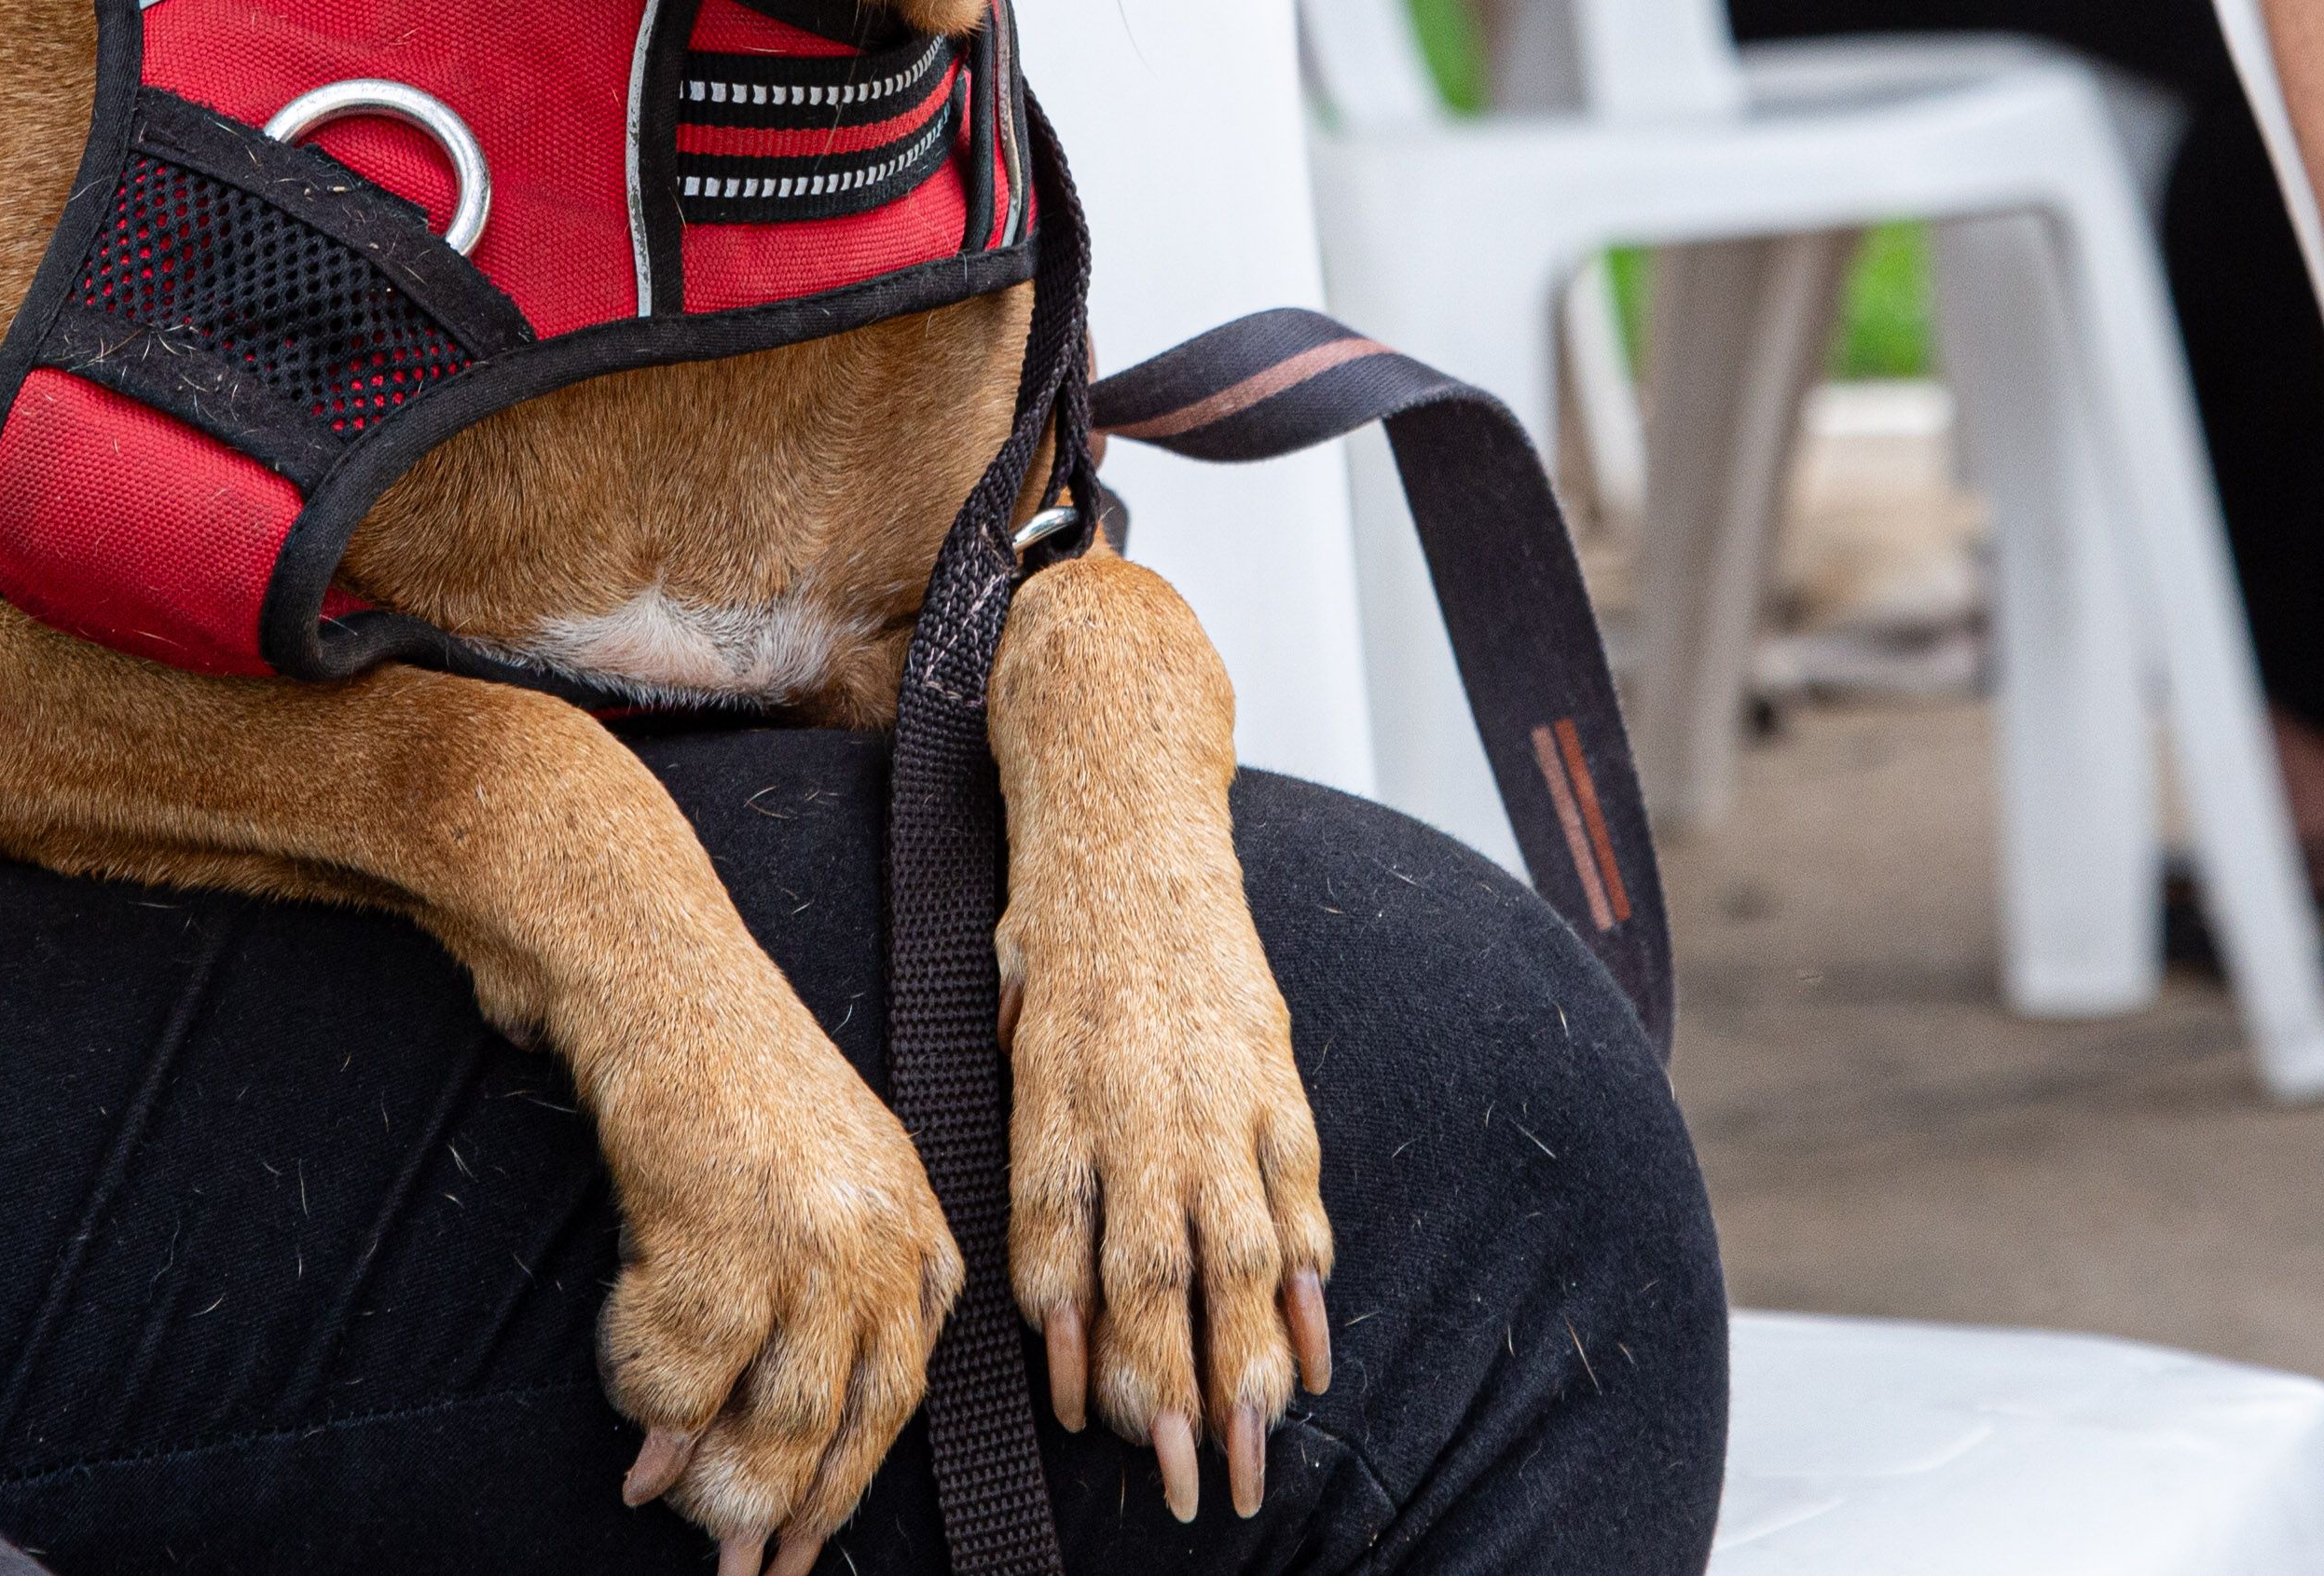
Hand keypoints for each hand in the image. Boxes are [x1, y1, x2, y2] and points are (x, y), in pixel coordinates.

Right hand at [599, 1017, 959, 1575]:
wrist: (661, 980)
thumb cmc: (731, 1076)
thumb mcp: (829, 1176)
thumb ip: (828, 1294)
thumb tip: (759, 1430)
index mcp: (917, 1230)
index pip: (902, 1391)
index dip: (847, 1481)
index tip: (802, 1542)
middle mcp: (881, 1243)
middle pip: (853, 1422)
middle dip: (793, 1511)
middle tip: (740, 1568)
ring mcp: (810, 1244)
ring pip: (782, 1418)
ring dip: (716, 1481)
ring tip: (665, 1498)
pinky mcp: (730, 1237)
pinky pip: (686, 1373)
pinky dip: (647, 1398)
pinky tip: (627, 1398)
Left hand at [998, 854, 1330, 1524]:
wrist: (1130, 831)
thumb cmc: (1054, 950)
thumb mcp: (1008, 1048)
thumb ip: (1036, 1167)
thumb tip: (1056, 1304)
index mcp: (1051, 1112)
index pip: (1058, 1260)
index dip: (1076, 1352)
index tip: (1096, 1428)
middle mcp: (1133, 1117)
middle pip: (1150, 1283)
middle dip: (1171, 1396)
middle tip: (1192, 1490)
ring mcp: (1215, 1102)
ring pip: (1234, 1257)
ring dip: (1248, 1363)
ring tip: (1260, 1451)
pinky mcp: (1276, 1081)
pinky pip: (1296, 1197)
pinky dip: (1309, 1282)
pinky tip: (1315, 1352)